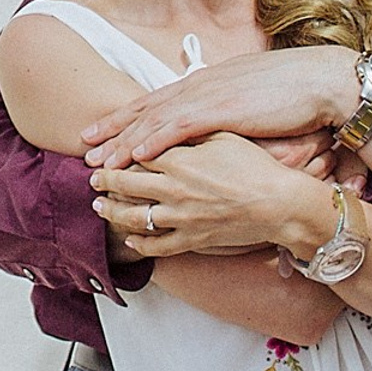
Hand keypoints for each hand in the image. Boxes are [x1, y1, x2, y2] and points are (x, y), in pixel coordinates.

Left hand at [81, 46, 357, 167]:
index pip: (157, 101)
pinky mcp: (222, 109)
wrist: (319, 81)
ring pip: (155, 120)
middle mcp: (200, 86)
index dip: (128, 117)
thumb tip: (212, 121)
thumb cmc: (291, 90)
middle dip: (114, 128)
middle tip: (84, 146)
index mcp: (206, 82)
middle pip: (147, 109)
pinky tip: (136, 154)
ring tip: (100, 161)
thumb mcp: (248, 97)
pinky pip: (179, 127)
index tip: (103, 130)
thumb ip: (224, 107)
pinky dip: (154, 140)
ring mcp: (209, 96)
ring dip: (125, 141)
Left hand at [90, 131, 327, 257]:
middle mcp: (175, 187)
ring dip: (113, 212)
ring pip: (134, 216)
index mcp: (181, 157)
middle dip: (105, 181)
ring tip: (99, 207)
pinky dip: (140, 242)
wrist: (279, 202)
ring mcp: (181, 216)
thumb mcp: (223, 136)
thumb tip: (170, 126)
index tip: (102, 151)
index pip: (137, 154)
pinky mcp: (193, 238)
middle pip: (127, 184)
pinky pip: (158, 244)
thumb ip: (192, 132)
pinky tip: (131, 238)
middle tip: (92, 178)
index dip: (116, 153)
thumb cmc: (255, 164)